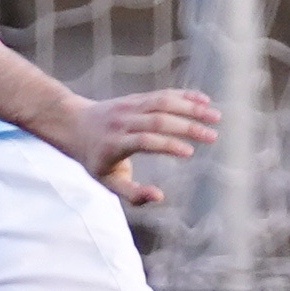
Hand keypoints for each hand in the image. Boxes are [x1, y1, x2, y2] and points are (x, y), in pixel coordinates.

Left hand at [47, 83, 222, 206]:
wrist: (73, 124)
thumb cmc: (95, 159)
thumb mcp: (106, 181)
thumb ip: (132, 193)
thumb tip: (160, 196)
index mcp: (114, 144)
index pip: (144, 141)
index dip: (167, 145)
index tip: (189, 153)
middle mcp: (123, 122)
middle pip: (158, 120)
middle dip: (187, 126)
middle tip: (212, 136)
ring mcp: (130, 106)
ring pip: (163, 102)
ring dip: (191, 108)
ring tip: (216, 117)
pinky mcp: (137, 98)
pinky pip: (162, 94)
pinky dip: (184, 96)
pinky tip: (204, 102)